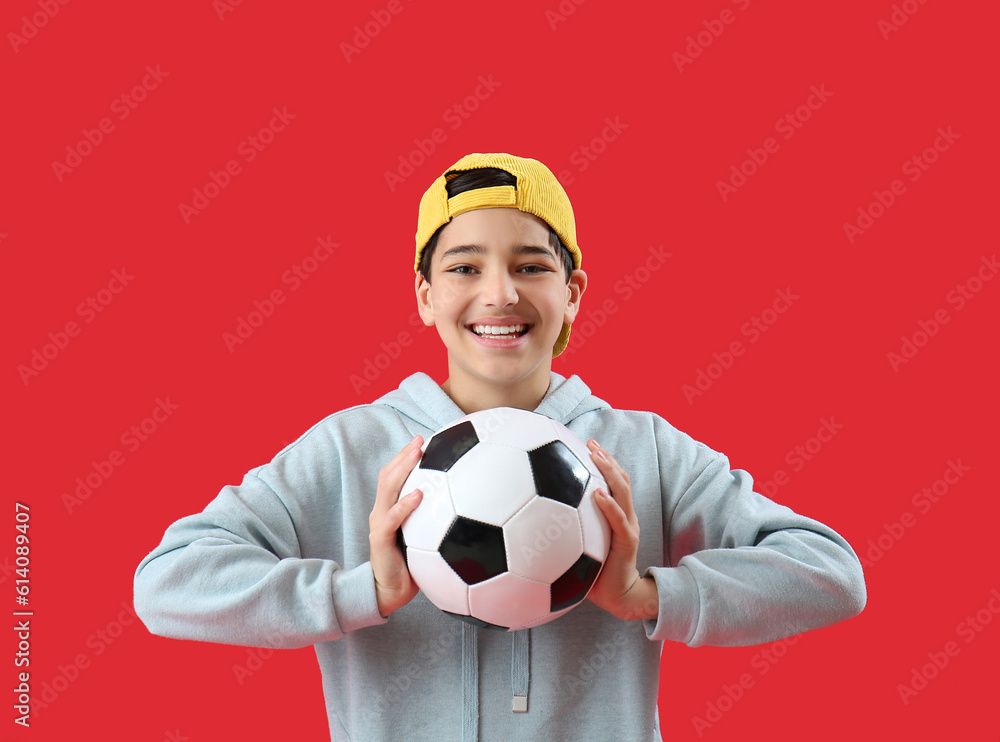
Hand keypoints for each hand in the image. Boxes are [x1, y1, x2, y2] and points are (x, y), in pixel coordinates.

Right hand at [369, 435, 423, 617]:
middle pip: (388, 476)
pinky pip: (392, 518)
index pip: (393, 476)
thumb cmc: (412, 565)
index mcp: (391, 509)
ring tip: (417, 455)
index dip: (404, 457)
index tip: (423, 440)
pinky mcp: (380, 539)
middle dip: (403, 455)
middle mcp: (382, 511)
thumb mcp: (425, 538)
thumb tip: (469, 507)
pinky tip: (419, 494)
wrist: (390, 592)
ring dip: (402, 469)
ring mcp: (379, 523)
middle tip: (420, 440)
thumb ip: (436, 520)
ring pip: (388, 489)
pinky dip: (405, 504)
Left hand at [586, 440, 657, 620]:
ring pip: (622, 492)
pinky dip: (608, 505)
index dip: (604, 461)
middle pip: (620, 479)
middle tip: (591, 443)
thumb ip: (568, 529)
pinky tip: (597, 494)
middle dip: (607, 458)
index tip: (587, 443)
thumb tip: (534, 519)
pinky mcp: (627, 541)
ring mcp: (628, 526)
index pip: (614, 481)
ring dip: (609, 472)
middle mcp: (624, 515)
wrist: (618, 596)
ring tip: (596, 456)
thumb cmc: (595, 572)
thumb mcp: (580, 546)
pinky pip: (618, 519)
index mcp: (615, 514)